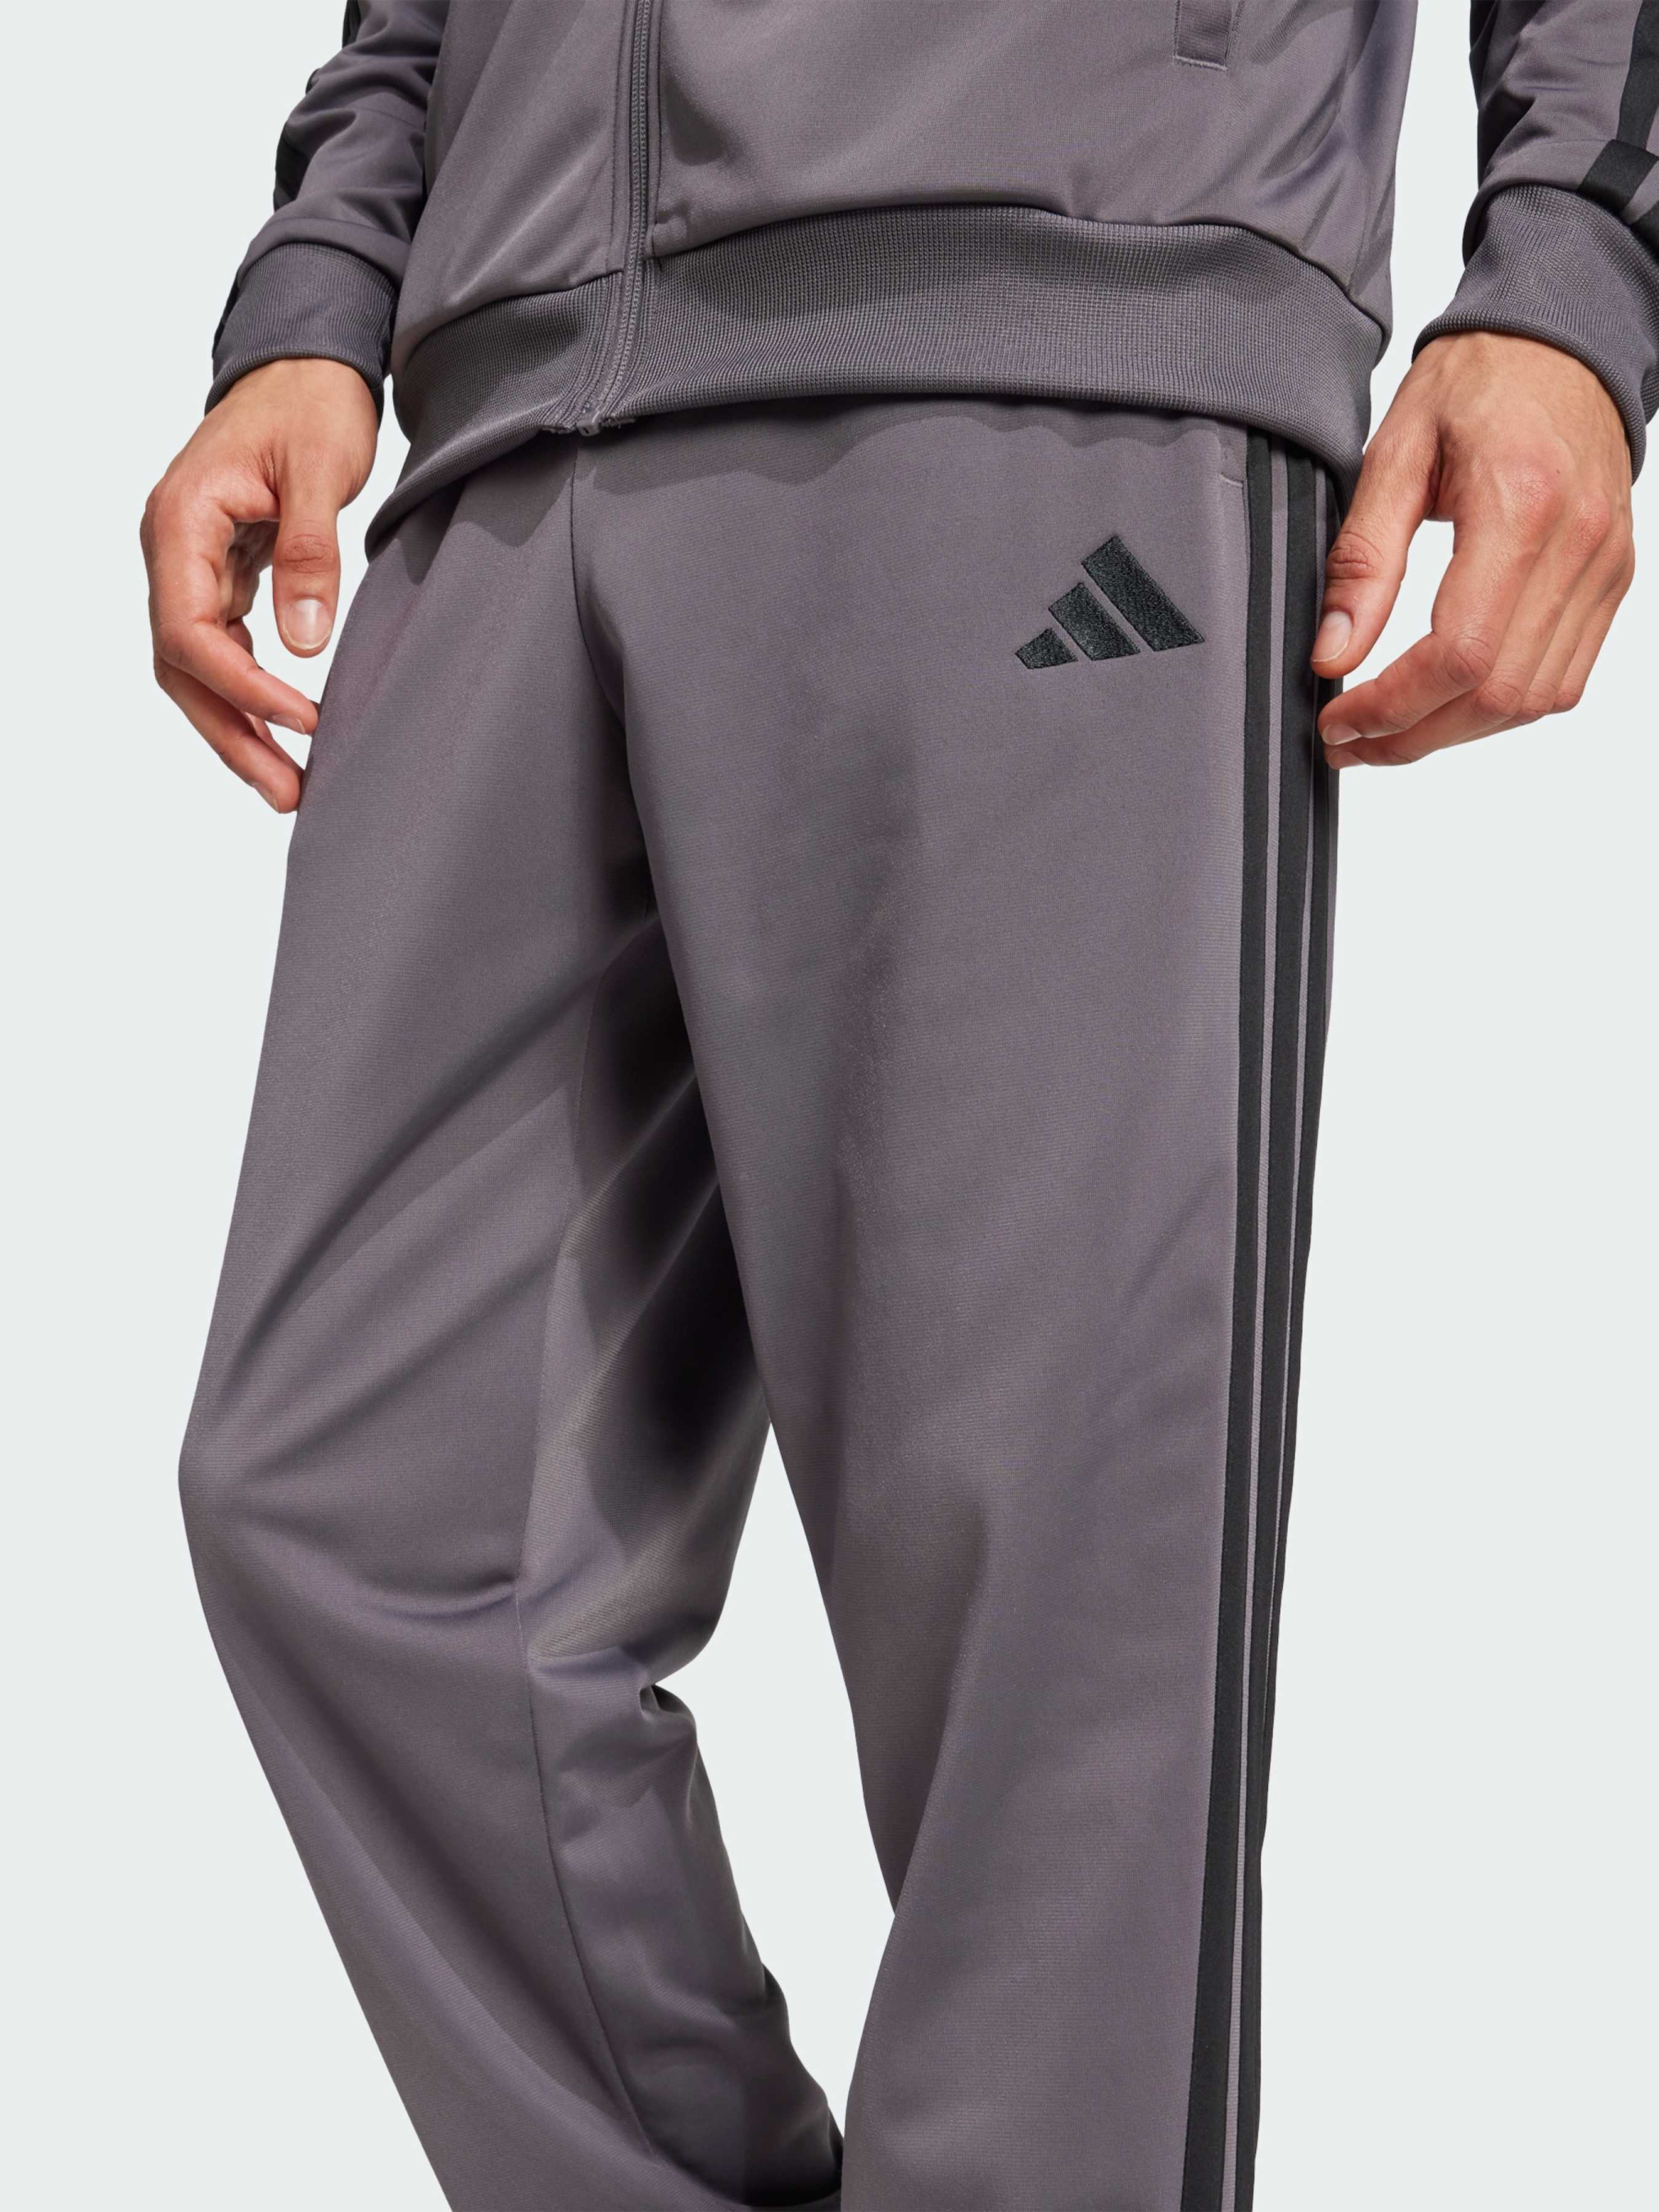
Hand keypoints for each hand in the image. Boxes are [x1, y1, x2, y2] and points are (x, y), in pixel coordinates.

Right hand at [141, 359, 378, 810]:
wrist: (305, 364)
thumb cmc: (310, 401)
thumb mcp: (320, 468)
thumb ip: (310, 553)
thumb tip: (304, 642)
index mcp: (180, 521)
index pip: (190, 629)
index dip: (244, 687)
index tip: (304, 720)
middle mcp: (171, 549)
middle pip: (183, 666)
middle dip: (233, 733)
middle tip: (289, 792)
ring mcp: (192, 565)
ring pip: (197, 668)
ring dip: (239, 727)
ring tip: (289, 785)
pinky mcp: (222, 575)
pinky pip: (223, 649)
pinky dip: (250, 695)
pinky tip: (285, 734)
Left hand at [1311, 332, 1634, 767]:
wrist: (1562, 342)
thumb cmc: (1479, 382)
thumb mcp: (1395, 454)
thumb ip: (1363, 558)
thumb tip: (1333, 652)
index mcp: (1520, 507)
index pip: (1460, 653)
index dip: (1391, 707)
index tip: (1338, 722)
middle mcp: (1577, 547)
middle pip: (1496, 694)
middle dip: (1413, 735)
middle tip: (1351, 740)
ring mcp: (1604, 569)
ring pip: (1532, 701)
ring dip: (1454, 732)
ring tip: (1390, 727)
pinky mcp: (1611, 581)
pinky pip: (1562, 679)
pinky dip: (1500, 708)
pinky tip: (1447, 698)